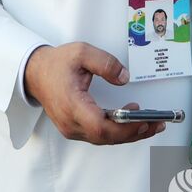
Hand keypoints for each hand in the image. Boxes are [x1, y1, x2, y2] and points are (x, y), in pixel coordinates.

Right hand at [23, 42, 164, 144]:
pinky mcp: (75, 128)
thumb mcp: (82, 52)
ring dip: (129, 134)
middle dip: (134, 132)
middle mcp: (70, 122)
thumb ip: (105, 63)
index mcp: (71, 104)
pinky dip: (118, 132)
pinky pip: (100, 135)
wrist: (35, 73)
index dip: (124, 128)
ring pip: (105, 139)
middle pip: (106, 137)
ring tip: (151, 124)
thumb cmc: (55, 64)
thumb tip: (124, 77)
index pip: (99, 126)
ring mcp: (72, 128)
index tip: (143, 119)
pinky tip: (133, 123)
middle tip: (157, 123)